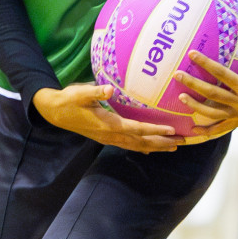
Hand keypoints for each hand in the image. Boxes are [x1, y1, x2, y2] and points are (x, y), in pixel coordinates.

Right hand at [32, 83, 181, 152]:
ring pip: (137, 146)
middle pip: (141, 142)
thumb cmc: (68, 100)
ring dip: (156, 147)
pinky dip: (143, 147)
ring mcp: (108, 138)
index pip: (136, 129)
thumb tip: (110, 88)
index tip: (172, 130)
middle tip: (183, 142)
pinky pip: (129, 145)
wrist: (55, 112)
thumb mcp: (80, 92)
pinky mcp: (106, 138)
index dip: (154, 130)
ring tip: (174, 147)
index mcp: (108, 124)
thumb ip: (95, 91)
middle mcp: (111, 135)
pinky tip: (151, 149)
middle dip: (163, 142)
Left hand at [177, 22, 237, 143]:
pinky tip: (193, 131)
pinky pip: (221, 128)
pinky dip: (208, 131)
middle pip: (213, 94)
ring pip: (214, 113)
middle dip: (193, 85)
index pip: (222, 74)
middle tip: (177, 75)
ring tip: (180, 98)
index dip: (205, 63)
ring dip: (196, 107)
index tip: (191, 54)